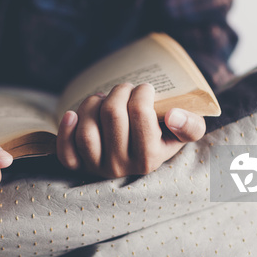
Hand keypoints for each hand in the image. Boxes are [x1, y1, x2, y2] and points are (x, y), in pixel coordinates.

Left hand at [55, 83, 205, 177]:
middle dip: (119, 91)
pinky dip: (65, 130)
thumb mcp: (185, 132)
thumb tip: (173, 115)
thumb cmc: (163, 136)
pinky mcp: (77, 166)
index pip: (140, 114)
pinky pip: (65, 151)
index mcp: (149, 159)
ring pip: (87, 128)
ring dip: (92, 103)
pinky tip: (72, 114)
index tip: (145, 89)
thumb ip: (191, 125)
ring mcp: (96, 168)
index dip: (142, 92)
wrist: (141, 154)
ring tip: (103, 99)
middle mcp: (121, 167)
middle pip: (112, 114)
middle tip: (125, 89)